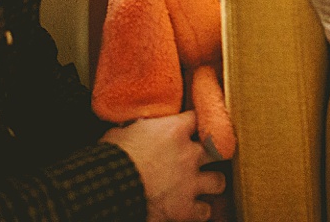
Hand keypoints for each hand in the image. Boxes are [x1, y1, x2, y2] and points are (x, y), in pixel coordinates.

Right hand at [102, 112, 225, 221]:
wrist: (111, 189)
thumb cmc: (111, 159)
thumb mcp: (122, 133)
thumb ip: (136, 128)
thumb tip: (134, 126)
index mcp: (174, 131)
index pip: (195, 118)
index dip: (192, 123)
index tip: (189, 126)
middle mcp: (189, 155)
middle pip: (216, 149)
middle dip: (210, 153)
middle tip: (201, 157)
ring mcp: (190, 183)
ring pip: (218, 181)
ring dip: (211, 183)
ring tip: (205, 185)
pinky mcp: (185, 208)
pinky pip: (205, 211)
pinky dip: (200, 212)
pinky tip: (193, 210)